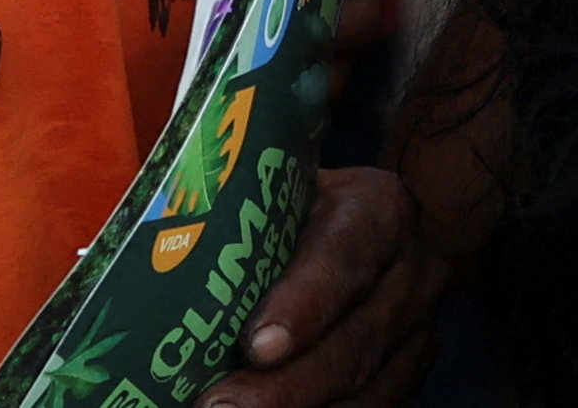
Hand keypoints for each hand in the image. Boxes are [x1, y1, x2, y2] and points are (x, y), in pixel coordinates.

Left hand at [206, 166, 439, 406]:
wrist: (351, 224)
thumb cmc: (294, 207)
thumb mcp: (277, 192)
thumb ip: (238, 221)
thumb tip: (158, 257)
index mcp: (379, 209)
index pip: (344, 257)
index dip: (303, 305)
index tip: (255, 346)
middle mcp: (412, 270)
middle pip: (356, 340)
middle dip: (287, 386)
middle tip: (221, 407)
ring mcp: (418, 330)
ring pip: (370, 390)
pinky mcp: (408, 372)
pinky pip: (373, 407)